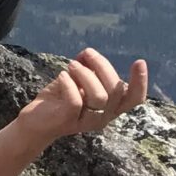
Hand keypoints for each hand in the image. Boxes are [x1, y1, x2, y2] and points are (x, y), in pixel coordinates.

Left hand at [17, 48, 146, 146]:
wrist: (35, 122)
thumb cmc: (59, 99)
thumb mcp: (76, 81)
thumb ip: (87, 69)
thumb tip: (88, 54)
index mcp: (110, 107)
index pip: (134, 98)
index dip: (140, 82)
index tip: (139, 62)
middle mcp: (104, 117)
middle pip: (116, 90)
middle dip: (102, 66)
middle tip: (85, 54)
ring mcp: (87, 121)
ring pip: (100, 97)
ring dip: (86, 74)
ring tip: (71, 66)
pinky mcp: (69, 120)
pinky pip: (76, 101)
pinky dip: (69, 83)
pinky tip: (61, 76)